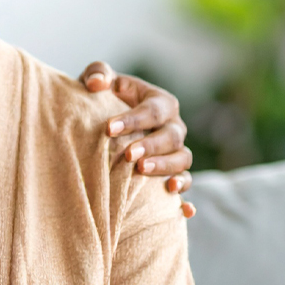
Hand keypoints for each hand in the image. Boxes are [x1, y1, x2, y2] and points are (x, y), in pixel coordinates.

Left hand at [80, 62, 195, 218]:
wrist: (109, 126)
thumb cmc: (104, 100)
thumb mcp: (99, 82)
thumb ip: (98, 74)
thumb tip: (96, 83)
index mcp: (160, 102)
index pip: (153, 109)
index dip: (133, 119)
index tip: (108, 129)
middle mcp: (174, 127)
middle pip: (172, 136)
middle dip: (151, 145)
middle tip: (128, 155)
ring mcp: (177, 151)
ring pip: (183, 160)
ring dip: (165, 167)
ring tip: (141, 172)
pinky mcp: (174, 174)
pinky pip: (187, 186)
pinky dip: (186, 197)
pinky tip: (181, 210)